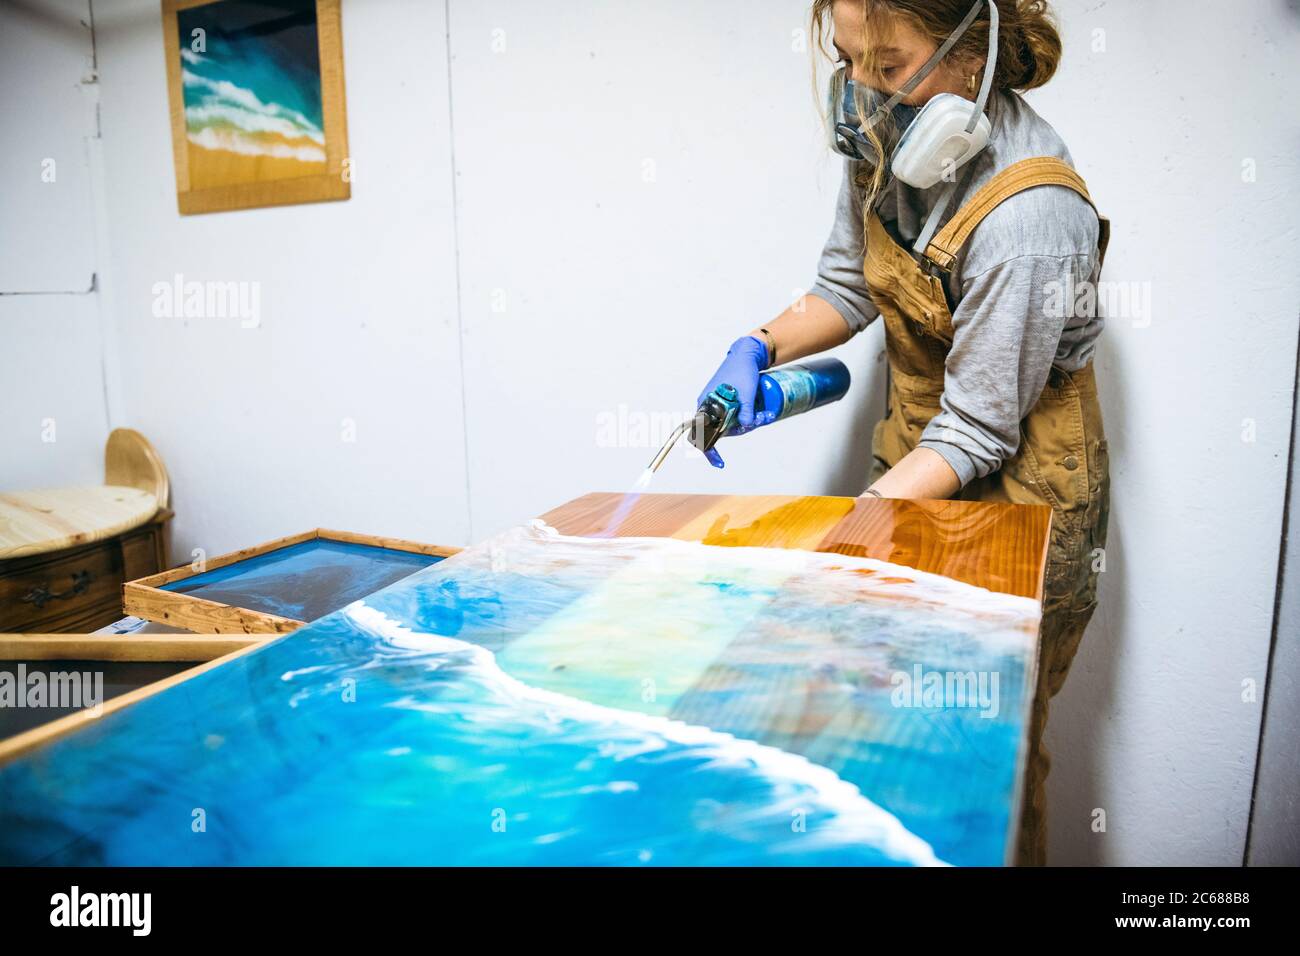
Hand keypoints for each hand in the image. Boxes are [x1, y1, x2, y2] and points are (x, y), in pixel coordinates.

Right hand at [695, 335, 774, 467]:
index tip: (719, 462)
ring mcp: (719, 406)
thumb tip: (747, 425)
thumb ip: (745, 411)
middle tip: (763, 419)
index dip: (709, 450)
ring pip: (733, 424)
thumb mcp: (746, 392)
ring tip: (766, 414)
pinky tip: (762, 414)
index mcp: (706, 405)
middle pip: (723, 430)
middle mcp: (710, 407)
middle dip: (744, 428)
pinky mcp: (729, 404)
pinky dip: (749, 417)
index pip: (700, 434)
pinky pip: (737, 417)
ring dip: (750, 422)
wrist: (746, 355)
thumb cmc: (742, 370)